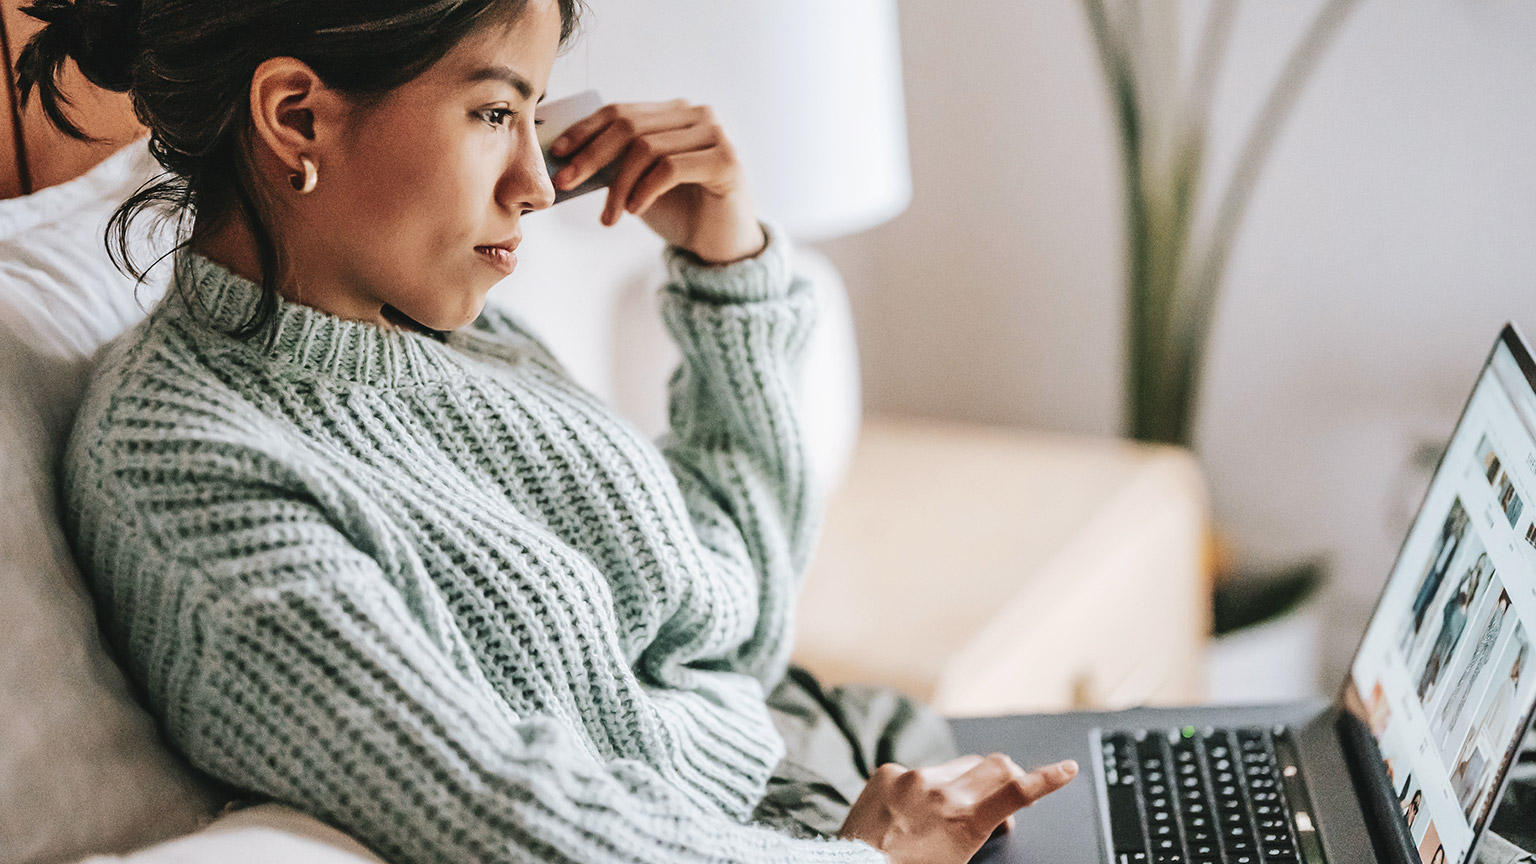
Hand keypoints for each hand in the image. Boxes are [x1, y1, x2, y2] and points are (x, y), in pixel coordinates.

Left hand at [547, 99, 765, 264]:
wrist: (720, 245)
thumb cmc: (679, 212)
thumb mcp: (637, 183)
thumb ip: (613, 164)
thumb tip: (565, 158)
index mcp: (673, 113)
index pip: (620, 112)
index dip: (584, 130)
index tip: (558, 153)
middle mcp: (697, 115)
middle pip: (629, 126)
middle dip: (591, 155)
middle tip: (567, 183)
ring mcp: (714, 135)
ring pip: (647, 148)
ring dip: (619, 185)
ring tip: (610, 215)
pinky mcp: (726, 161)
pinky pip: (670, 168)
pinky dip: (645, 190)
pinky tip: (635, 211)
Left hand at [837, 753, 1077, 863]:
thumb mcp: (959, 860)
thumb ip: (983, 830)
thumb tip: (1001, 821)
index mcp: (966, 820)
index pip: (1017, 792)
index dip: (1048, 779)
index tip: (1068, 768)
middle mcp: (943, 792)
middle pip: (994, 766)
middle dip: (1010, 775)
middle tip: (1010, 790)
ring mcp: (913, 777)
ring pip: (955, 767)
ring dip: (962, 783)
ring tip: (945, 813)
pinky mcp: (888, 771)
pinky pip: (916, 772)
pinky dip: (921, 786)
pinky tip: (908, 810)